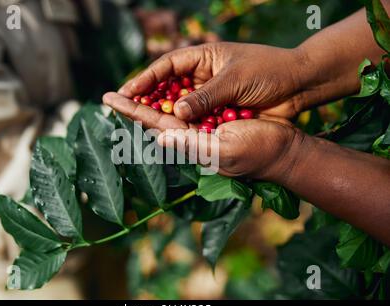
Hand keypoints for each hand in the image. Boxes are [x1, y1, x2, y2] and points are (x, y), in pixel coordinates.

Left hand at [103, 92, 301, 179]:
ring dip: (152, 99)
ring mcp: (205, 127)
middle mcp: (193, 135)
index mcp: (190, 142)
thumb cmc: (258, 151)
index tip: (109, 98)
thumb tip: (163, 136)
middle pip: (157, 116)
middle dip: (135, 105)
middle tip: (113, 95)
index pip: (154, 122)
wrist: (284, 149)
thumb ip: (194, 144)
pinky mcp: (217, 118)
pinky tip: (167, 91)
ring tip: (132, 91)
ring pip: (172, 110)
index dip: (131, 109)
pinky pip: (192, 106)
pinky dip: (176, 96)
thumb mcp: (225, 150)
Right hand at [118, 42, 307, 120]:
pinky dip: (182, 128)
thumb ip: (206, 96)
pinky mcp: (217, 113)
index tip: (124, 92)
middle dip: (144, 98)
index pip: (166, 67)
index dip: (144, 80)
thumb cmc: (268, 72)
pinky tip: (167, 134)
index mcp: (203, 58)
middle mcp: (201, 77)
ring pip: (178, 107)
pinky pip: (195, 121)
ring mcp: (209, 96)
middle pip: (166, 88)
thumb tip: (177, 112)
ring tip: (136, 124)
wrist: (298, 87)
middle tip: (120, 109)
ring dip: (161, 115)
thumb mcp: (235, 80)